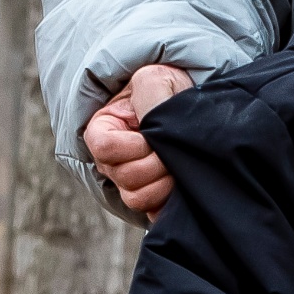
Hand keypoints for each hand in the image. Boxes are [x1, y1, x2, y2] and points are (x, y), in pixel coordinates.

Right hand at [82, 61, 194, 219]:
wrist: (189, 107)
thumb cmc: (168, 90)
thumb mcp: (156, 79)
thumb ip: (150, 95)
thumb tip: (154, 129)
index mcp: (103, 131)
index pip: (104, 147)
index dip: (131, 145)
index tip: (151, 135)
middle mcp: (111, 161)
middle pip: (124, 177)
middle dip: (156, 164)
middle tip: (173, 149)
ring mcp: (129, 184)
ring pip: (137, 199)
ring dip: (164, 183)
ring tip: (179, 165)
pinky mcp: (151, 201)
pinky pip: (154, 214)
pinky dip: (169, 203)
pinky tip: (182, 184)